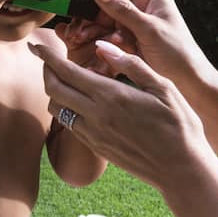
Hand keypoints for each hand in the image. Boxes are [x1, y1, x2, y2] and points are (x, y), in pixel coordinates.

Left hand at [31, 39, 217, 193]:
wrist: (181, 170)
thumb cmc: (179, 125)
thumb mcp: (163, 87)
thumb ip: (130, 64)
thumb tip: (102, 47)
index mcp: (111, 96)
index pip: (67, 71)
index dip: (47, 57)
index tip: (36, 46)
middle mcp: (95, 115)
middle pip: (53, 89)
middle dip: (45, 70)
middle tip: (47, 59)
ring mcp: (93, 134)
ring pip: (56, 108)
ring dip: (54, 91)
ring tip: (63, 79)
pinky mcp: (95, 147)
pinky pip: (69, 124)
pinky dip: (65, 108)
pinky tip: (78, 102)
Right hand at [62, 0, 210, 88]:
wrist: (188, 84)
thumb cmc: (178, 53)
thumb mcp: (148, 28)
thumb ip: (121, 8)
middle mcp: (140, 7)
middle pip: (107, 0)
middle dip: (92, 10)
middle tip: (80, 19)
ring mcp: (132, 25)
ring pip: (103, 19)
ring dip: (94, 27)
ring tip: (83, 35)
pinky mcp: (127, 41)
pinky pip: (107, 35)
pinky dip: (101, 39)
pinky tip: (99, 45)